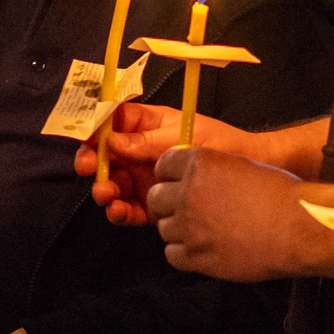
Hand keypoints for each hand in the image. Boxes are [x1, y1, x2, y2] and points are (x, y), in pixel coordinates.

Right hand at [78, 99, 250, 225]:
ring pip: (113, 183)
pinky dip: (119, 211)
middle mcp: (141, 151)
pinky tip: (118, 211)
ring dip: (103, 188)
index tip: (85, 137)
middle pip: (105, 154)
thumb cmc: (219, 142)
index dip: (95, 127)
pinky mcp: (153, 203)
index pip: (113, 122)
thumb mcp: (183, 135)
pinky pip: (128, 208)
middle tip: (87, 168)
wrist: (248, 169)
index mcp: (147, 125)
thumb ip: (146, 141)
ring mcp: (145, 178)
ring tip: (106, 194)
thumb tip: (110, 140)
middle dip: (91, 160)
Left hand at [149, 146, 324, 282]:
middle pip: (156, 198)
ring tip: (203, 232)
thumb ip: (211, 171)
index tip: (177, 184)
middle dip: (168, 204)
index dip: (170, 176)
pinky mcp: (197, 256)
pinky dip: (184, 253)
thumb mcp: (241, 166)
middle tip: (188, 210)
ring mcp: (190, 227)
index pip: (163, 166)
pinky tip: (204, 248)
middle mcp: (188, 193)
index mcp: (200, 164)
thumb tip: (192, 178)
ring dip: (178, 230)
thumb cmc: (280, 194)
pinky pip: (172, 254)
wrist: (299, 228)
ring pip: (163, 228)